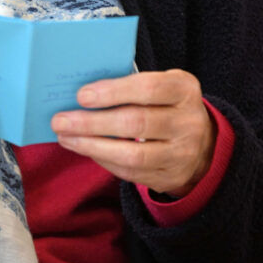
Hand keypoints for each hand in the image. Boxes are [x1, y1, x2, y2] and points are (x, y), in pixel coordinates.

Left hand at [51, 69, 215, 197]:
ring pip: (132, 154)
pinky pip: (131, 173)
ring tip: (66, 137)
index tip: (81, 95)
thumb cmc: (166, 104)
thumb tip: (82, 93)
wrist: (203, 142)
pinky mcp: (170, 177)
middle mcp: (188, 122)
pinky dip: (103, 160)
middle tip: (60, 120)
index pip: (149, 89)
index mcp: (184, 90)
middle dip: (93, 122)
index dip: (113, 92)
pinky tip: (85, 149)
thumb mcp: (161, 85)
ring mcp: (182, 154)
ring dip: (92, 146)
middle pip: (136, 123)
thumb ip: (130, 85)